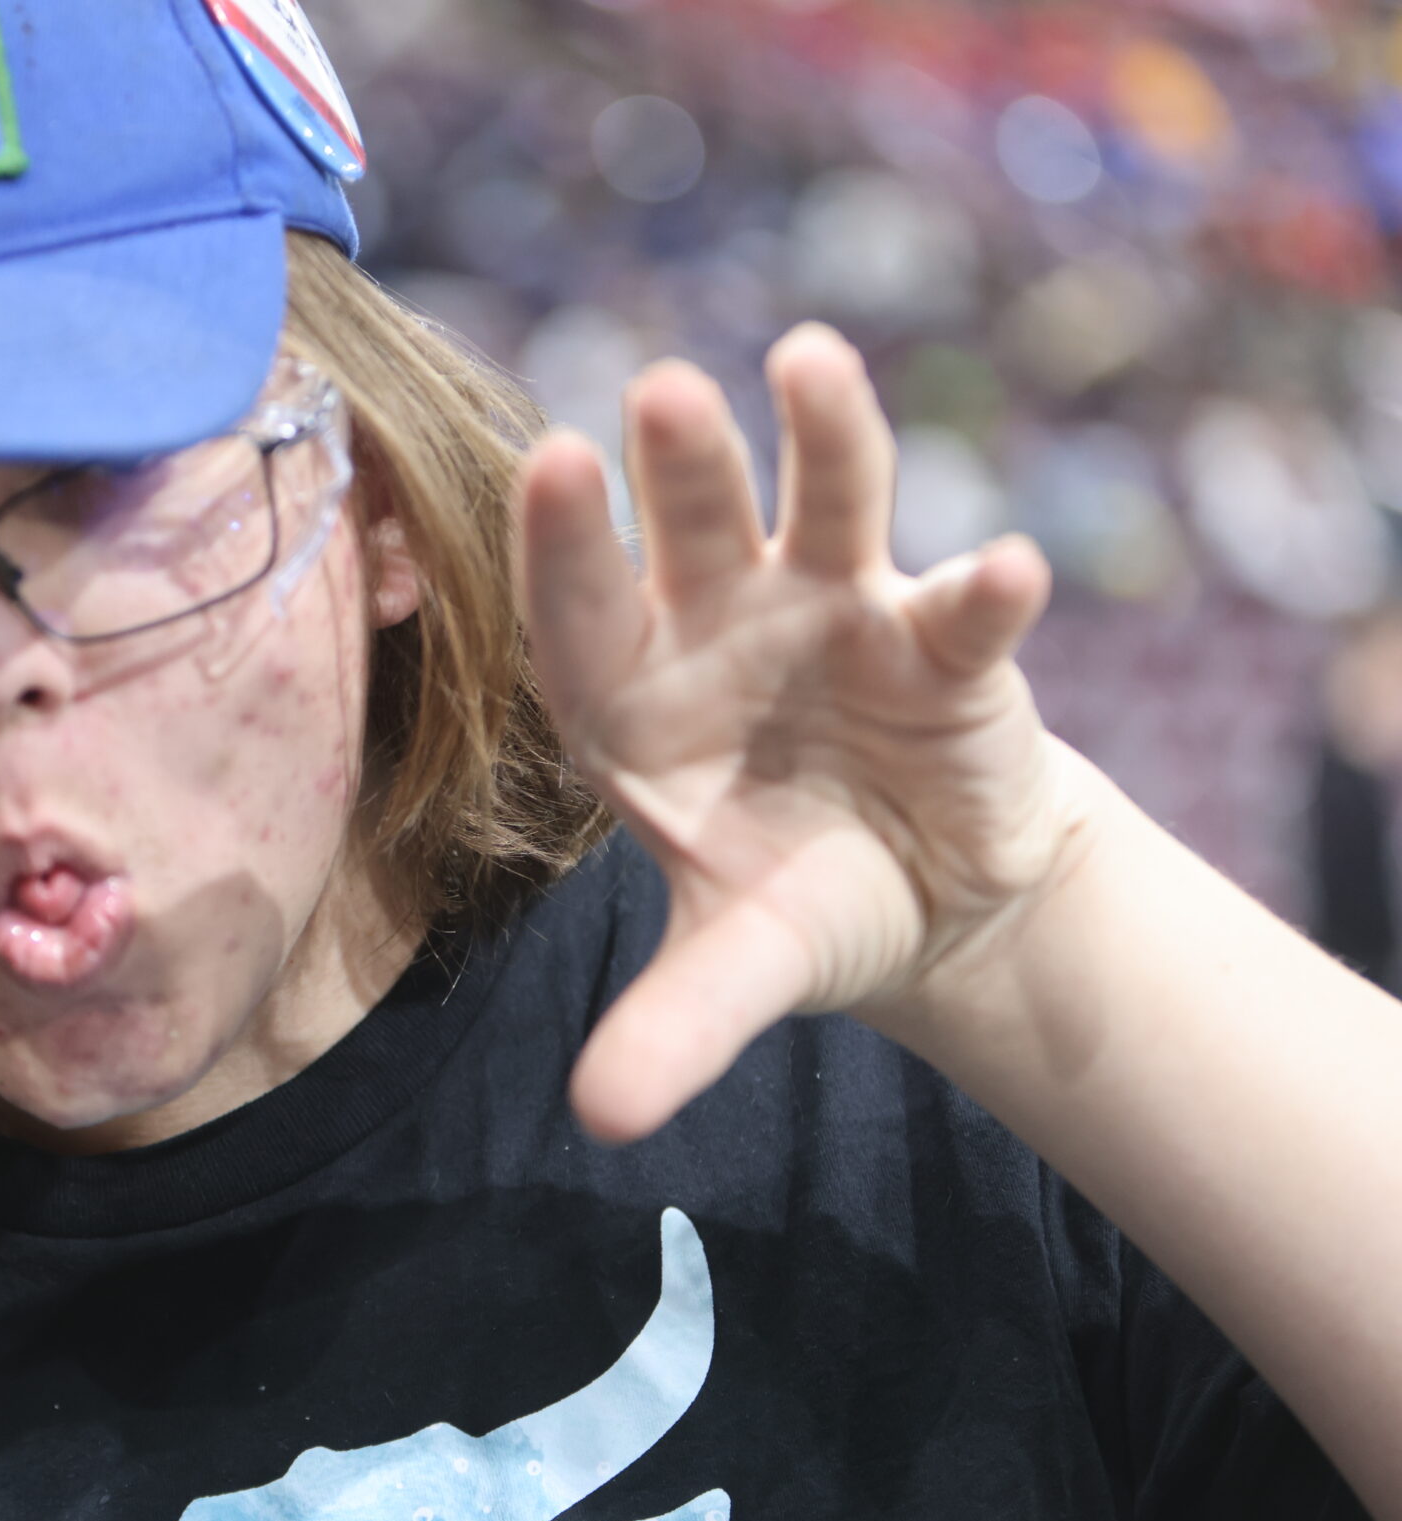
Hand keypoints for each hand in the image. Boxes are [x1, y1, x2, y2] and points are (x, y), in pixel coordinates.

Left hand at [521, 324, 1097, 1141]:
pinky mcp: (941, 637)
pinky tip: (1004, 571)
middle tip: (658, 392)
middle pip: (693, 530)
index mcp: (632, 699)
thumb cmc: (797, 902)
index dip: (565, 547)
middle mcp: (720, 628)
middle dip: (680, 466)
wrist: (931, 899)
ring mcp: (832, 613)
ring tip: (808, 364)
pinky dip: (984, 589)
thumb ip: (673, 1026)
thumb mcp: (735, 969)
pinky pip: (961, 603)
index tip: (551, 464)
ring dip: (821, 440)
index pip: (581, 615)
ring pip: (824, 509)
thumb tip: (598, 1120)